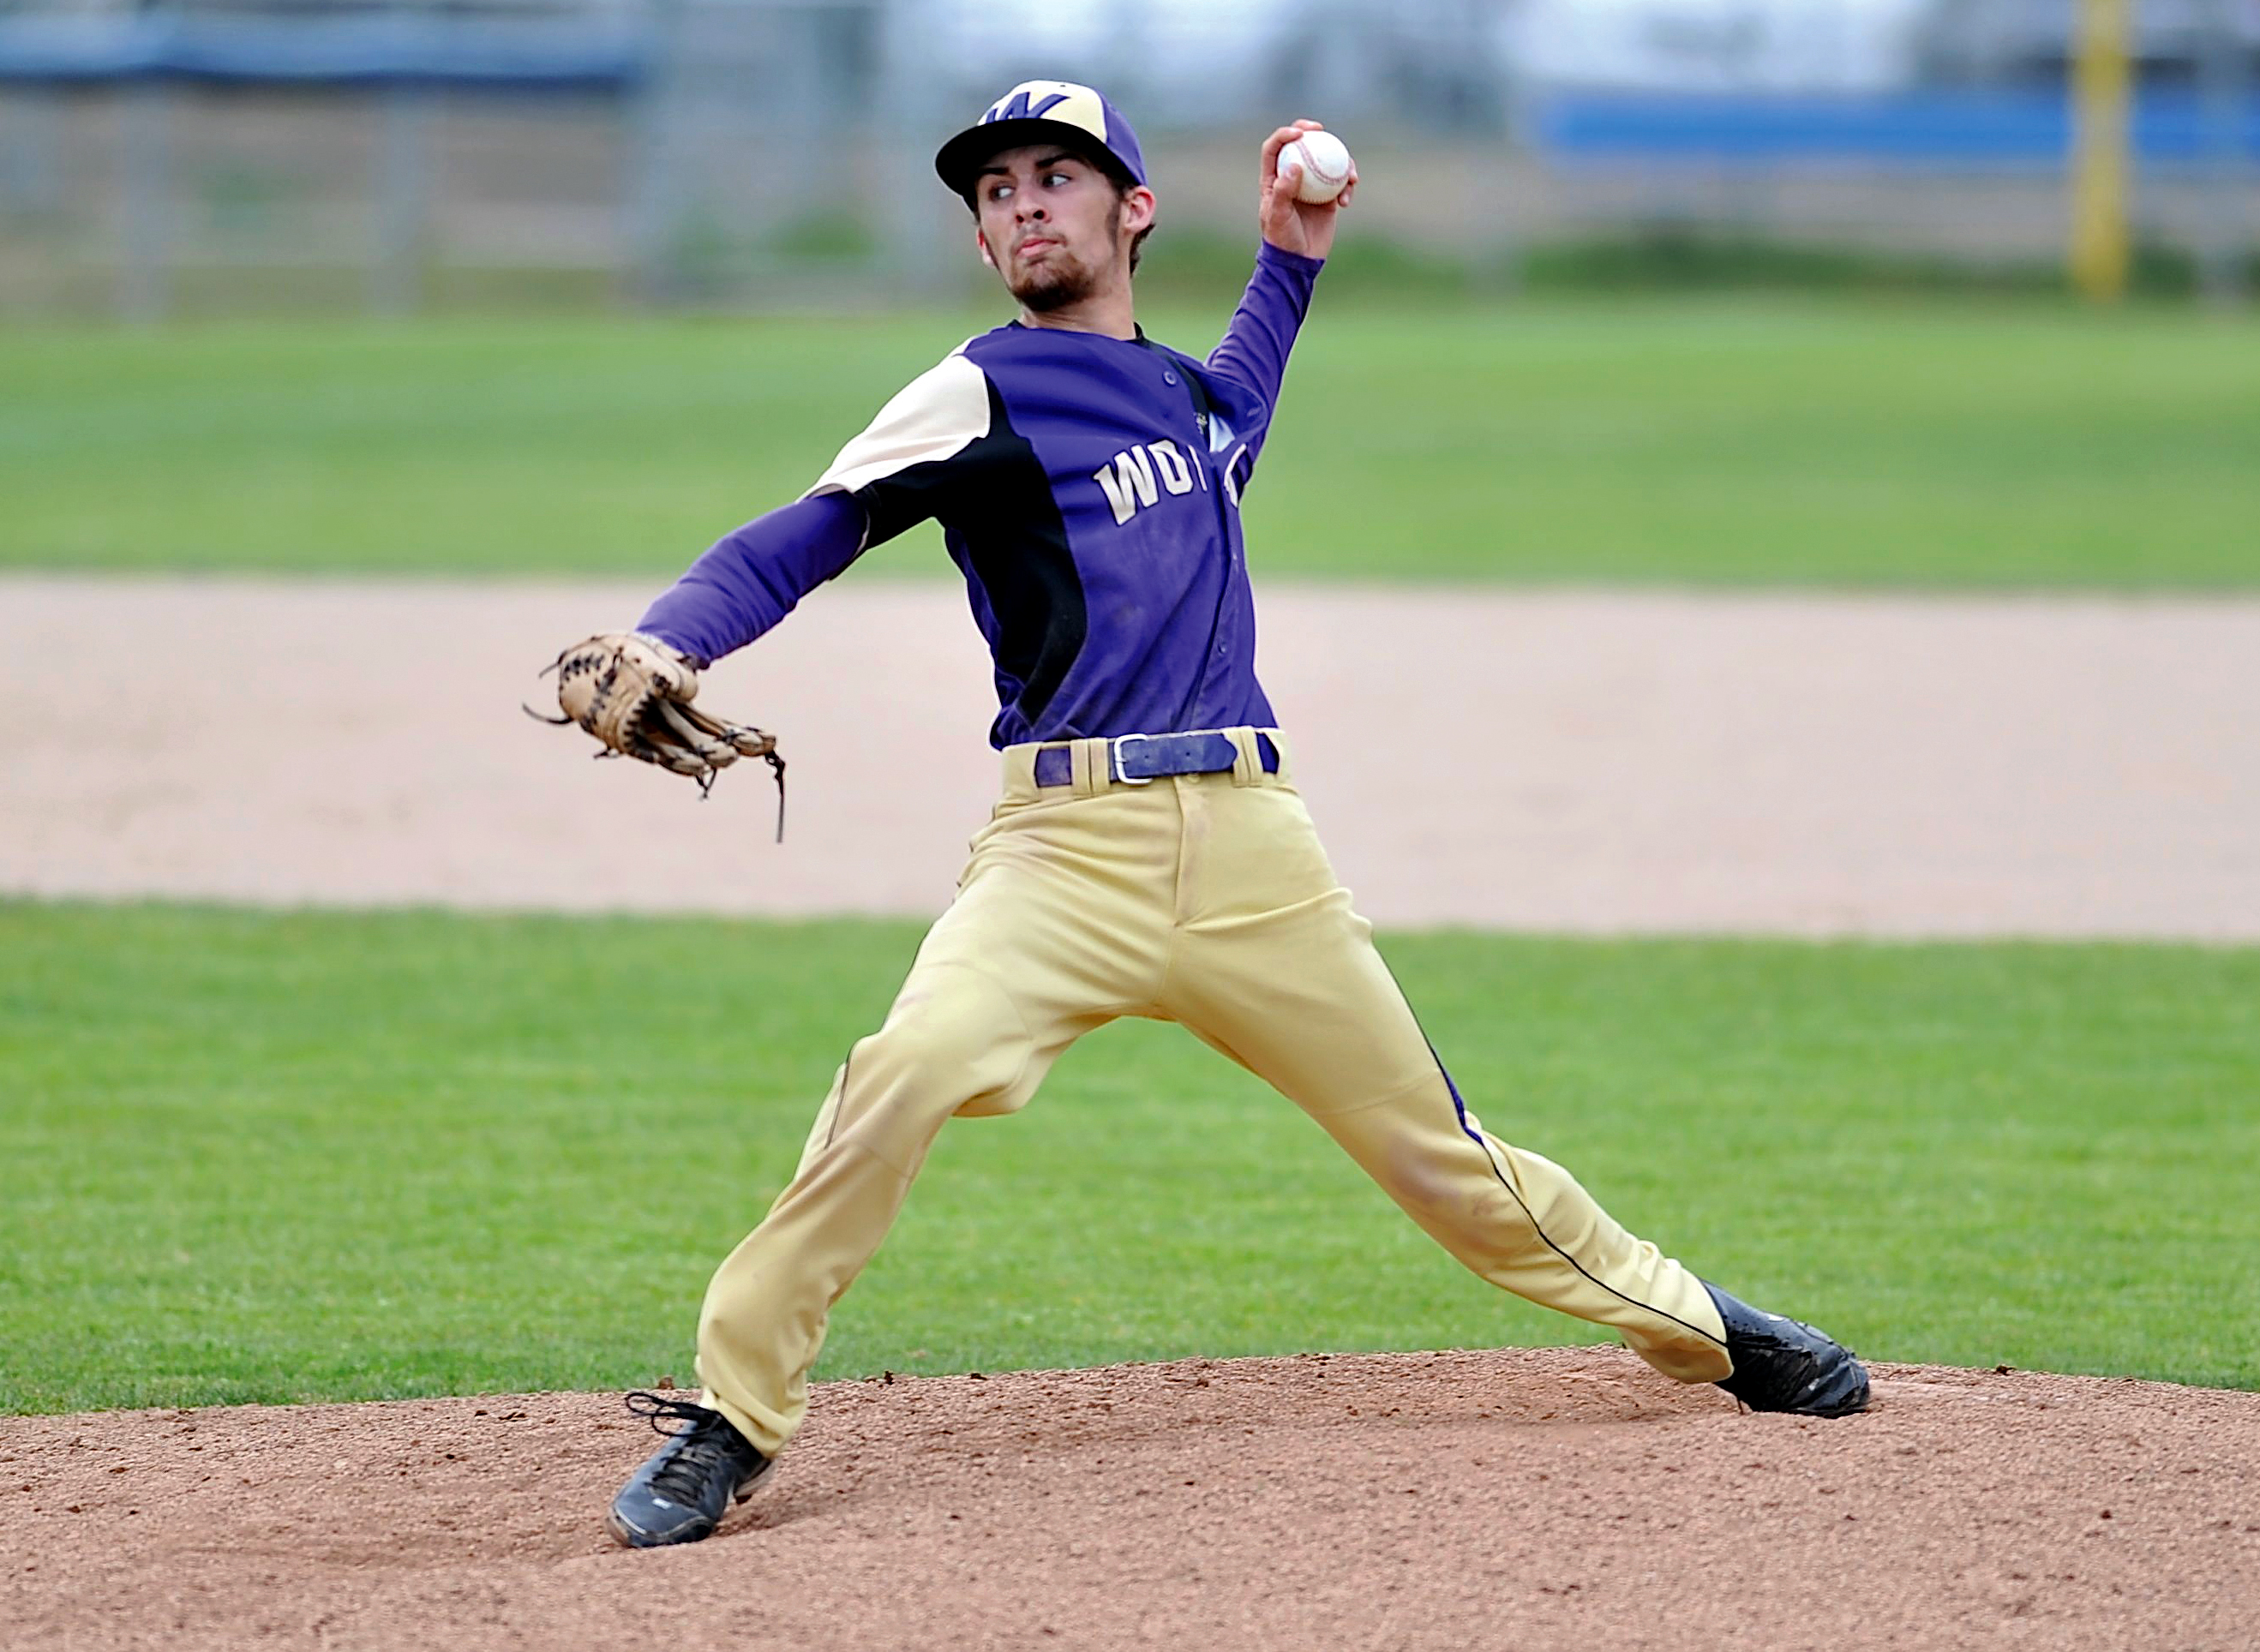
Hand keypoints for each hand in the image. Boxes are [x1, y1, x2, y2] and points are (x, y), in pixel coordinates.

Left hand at [1258, 119, 1357, 260]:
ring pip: (1327, 161)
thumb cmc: (1282, 239)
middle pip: (1301, 145)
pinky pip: (1341, 183)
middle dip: (1311, 132)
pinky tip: (1346, 201)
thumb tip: (1295, 165)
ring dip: (1340, 161)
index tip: (1300, 133)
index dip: (1285, 134)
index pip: (1275, 148)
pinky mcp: (1328, 197)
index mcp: (1273, 178)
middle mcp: (1292, 177)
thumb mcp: (1278, 216)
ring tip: (1349, 175)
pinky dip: (1347, 188)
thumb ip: (1283, 190)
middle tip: (1322, 131)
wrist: (1298, 261)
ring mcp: (1312, 185)